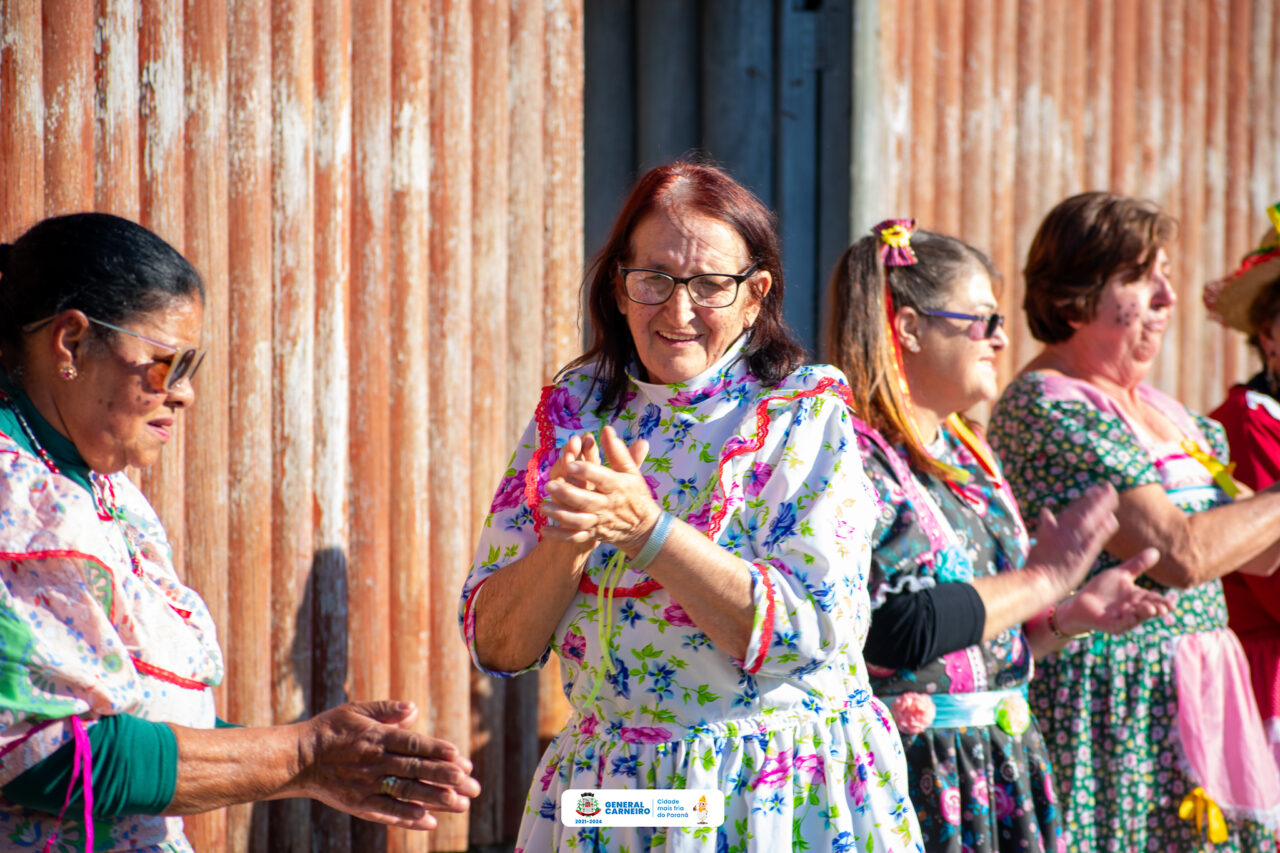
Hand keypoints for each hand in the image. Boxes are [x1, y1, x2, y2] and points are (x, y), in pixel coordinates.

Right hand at [295, 701, 480, 829]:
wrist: (297, 759)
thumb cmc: (330, 730)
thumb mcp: (356, 710)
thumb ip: (387, 711)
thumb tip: (414, 709)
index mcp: (377, 738)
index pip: (413, 744)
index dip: (437, 750)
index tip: (459, 756)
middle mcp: (375, 763)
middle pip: (416, 770)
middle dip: (446, 778)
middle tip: (473, 785)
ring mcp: (368, 786)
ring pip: (406, 793)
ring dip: (435, 800)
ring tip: (461, 805)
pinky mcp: (359, 804)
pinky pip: (387, 813)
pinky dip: (408, 818)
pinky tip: (429, 821)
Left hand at [543, 425, 659, 553]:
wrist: (645, 528)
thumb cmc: (635, 494)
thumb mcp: (630, 471)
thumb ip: (617, 451)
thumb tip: (606, 429)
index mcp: (618, 487)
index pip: (602, 478)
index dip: (586, 471)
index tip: (570, 463)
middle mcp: (608, 505)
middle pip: (587, 501)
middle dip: (568, 494)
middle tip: (550, 484)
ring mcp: (600, 522)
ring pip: (579, 521)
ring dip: (560, 515)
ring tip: (543, 505)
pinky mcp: (594, 535)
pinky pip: (575, 537)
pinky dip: (560, 536)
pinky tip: (544, 529)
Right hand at [1026, 484, 1120, 598]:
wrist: (1038, 581)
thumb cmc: (1038, 565)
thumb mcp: (1039, 541)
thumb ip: (1046, 526)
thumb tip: (1045, 511)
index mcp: (1055, 527)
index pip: (1074, 510)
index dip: (1086, 500)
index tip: (1095, 491)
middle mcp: (1065, 531)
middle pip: (1083, 510)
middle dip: (1096, 497)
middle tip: (1107, 486)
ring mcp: (1074, 541)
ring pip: (1089, 518)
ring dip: (1101, 506)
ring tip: (1111, 493)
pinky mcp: (1083, 553)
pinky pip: (1095, 538)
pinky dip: (1103, 528)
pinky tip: (1112, 520)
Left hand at [1054, 548, 1170, 634]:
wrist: (1079, 600)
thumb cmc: (1101, 588)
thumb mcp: (1120, 574)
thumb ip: (1137, 565)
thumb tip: (1156, 551)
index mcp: (1137, 598)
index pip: (1153, 599)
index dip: (1162, 602)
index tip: (1172, 604)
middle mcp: (1133, 609)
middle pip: (1148, 610)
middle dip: (1156, 609)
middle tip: (1164, 608)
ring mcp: (1122, 618)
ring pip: (1136, 617)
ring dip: (1144, 614)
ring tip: (1151, 609)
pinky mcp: (1109, 624)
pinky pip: (1120, 623)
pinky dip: (1126, 620)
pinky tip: (1131, 615)